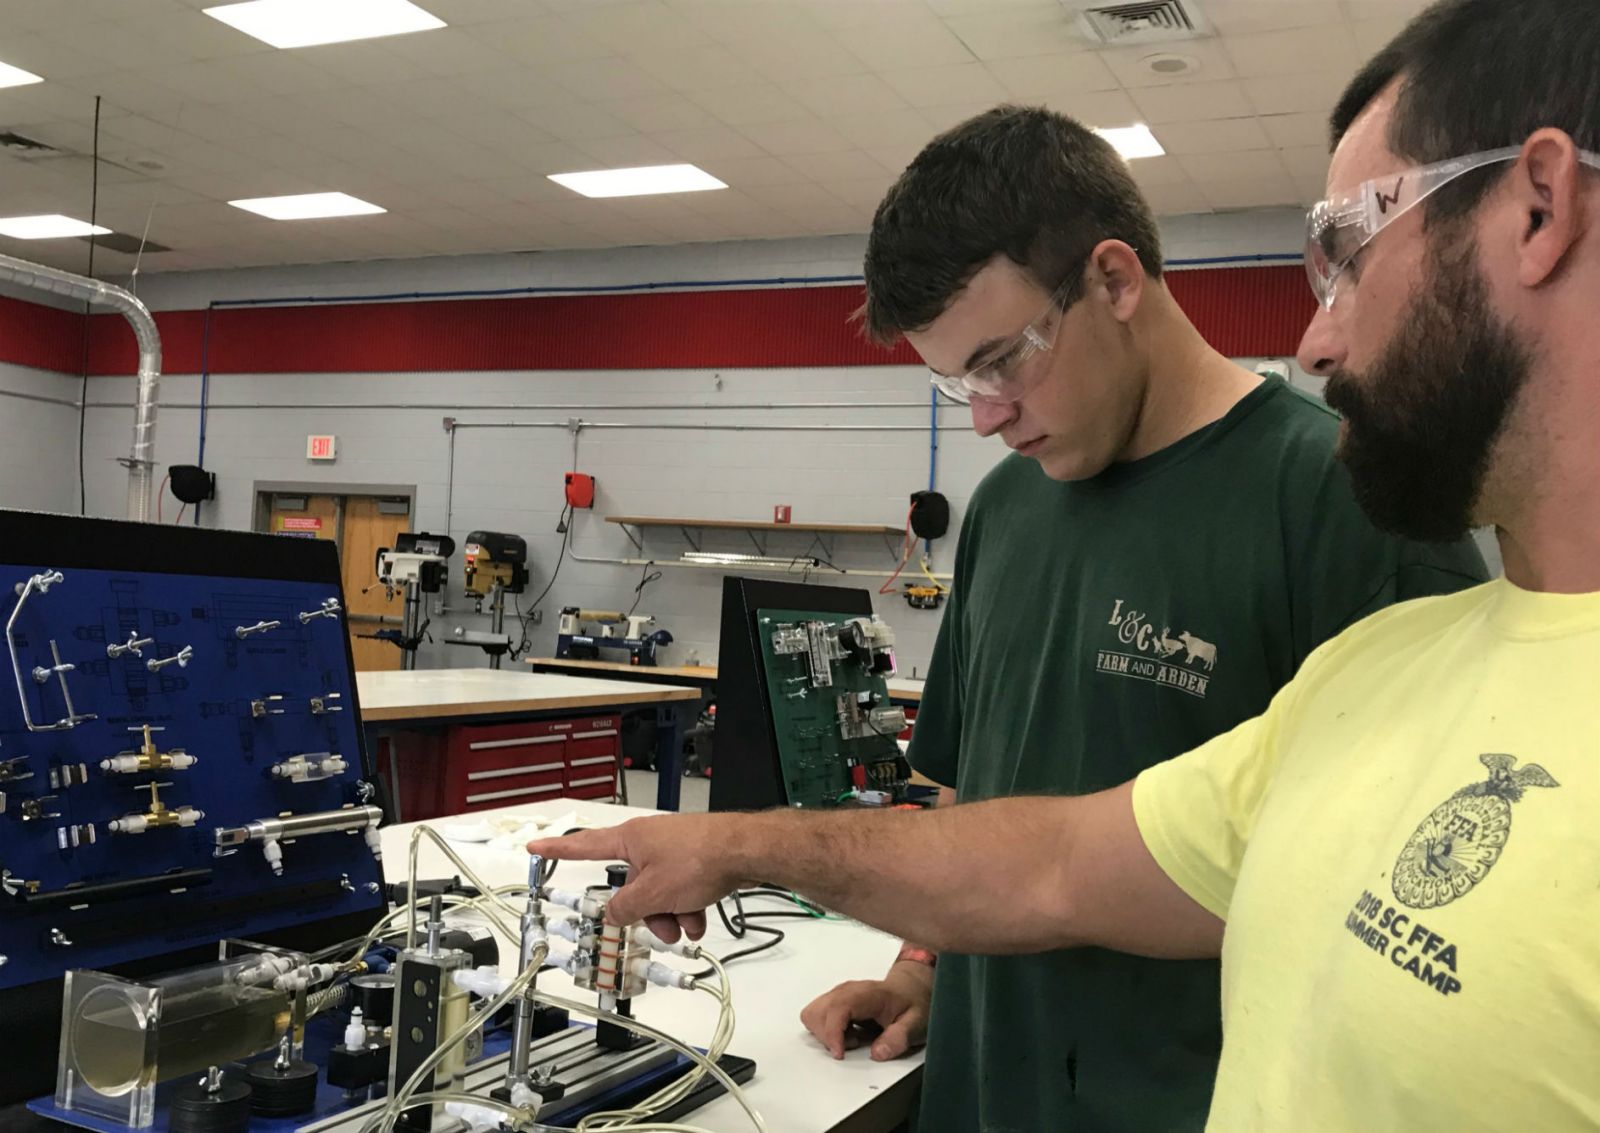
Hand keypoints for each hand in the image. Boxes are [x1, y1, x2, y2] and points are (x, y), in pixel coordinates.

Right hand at [527, 813, 751, 942]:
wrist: (745, 851)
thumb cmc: (700, 859)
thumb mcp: (653, 894)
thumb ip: (626, 908)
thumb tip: (613, 914)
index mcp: (630, 840)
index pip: (584, 845)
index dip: (558, 849)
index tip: (536, 846)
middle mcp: (649, 842)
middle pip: (631, 886)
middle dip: (645, 912)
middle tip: (661, 925)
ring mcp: (673, 851)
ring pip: (658, 894)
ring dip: (670, 916)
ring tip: (688, 924)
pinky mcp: (694, 861)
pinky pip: (679, 892)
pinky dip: (687, 908)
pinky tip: (700, 919)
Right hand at [800, 961, 933, 1060]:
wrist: (912, 988)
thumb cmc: (913, 1003)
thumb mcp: (917, 1023)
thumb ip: (899, 1038)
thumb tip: (877, 1054)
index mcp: (867, 993)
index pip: (837, 1008)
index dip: (832, 1033)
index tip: (839, 1054)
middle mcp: (847, 990)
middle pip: (817, 1012)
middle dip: (828, 1037)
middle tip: (854, 1044)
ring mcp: (839, 994)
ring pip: (812, 1014)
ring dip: (825, 1034)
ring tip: (852, 1039)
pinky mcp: (835, 1001)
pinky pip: (817, 1017)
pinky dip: (825, 1031)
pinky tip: (847, 1034)